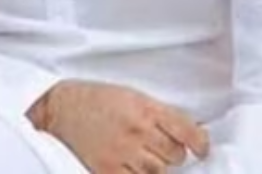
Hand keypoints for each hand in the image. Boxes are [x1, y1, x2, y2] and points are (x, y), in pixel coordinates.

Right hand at [27, 79, 208, 173]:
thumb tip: (186, 134)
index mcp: (145, 108)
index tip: (201, 148)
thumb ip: (158, 113)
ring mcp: (123, 152)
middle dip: (172, 154)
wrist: (59, 108)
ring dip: (157, 168)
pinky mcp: (108, 170)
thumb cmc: (96, 99)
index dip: (200, 143)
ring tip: (143, 157)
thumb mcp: (131, 96)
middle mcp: (137, 130)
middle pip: (175, 156)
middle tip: (160, 148)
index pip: (187, 130)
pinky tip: (132, 167)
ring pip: (159, 172)